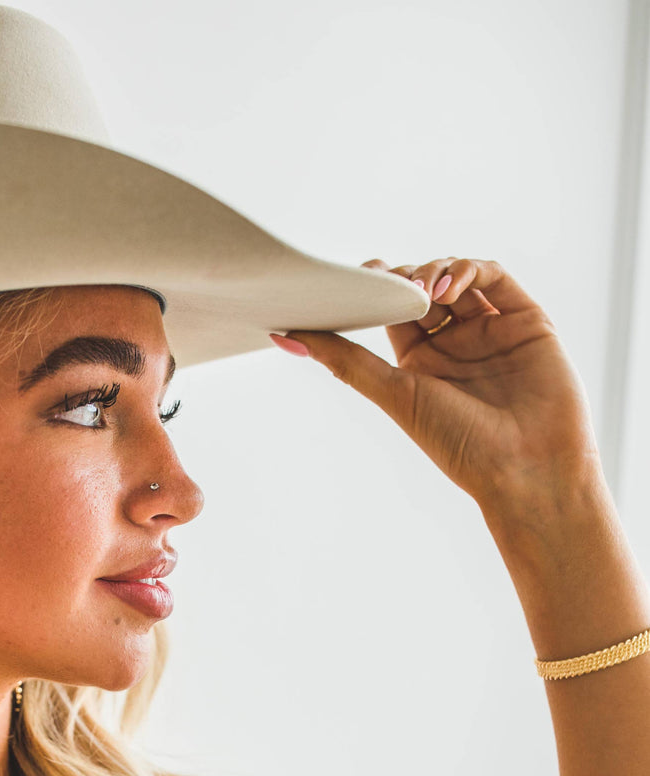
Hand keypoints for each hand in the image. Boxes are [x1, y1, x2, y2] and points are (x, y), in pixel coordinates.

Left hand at [274, 258, 605, 512]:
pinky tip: (449, 284)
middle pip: (422, 288)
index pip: (391, 311)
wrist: (527, 469)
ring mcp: (490, 329)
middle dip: (403, 277)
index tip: (353, 279)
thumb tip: (285, 336)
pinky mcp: (524, 318)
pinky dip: (470, 268)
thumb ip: (346, 361)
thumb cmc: (460, 445)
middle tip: (388, 281)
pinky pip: (494, 277)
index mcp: (420, 363)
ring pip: (457, 275)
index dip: (374, 289)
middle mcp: (455, 343)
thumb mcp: (395, 396)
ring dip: (434, 270)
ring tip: (424, 288)